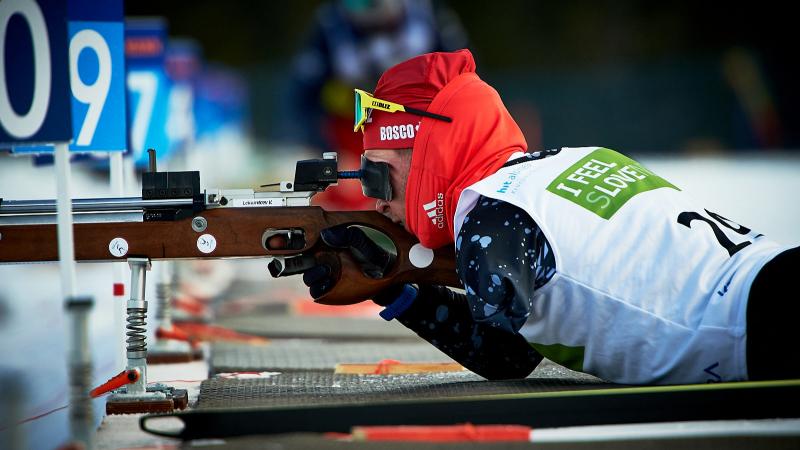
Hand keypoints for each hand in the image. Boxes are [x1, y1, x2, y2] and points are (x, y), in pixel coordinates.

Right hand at [268, 224, 398, 300]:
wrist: (393, 278)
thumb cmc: (381, 257)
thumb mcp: (366, 242)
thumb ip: (349, 236)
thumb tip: (326, 235)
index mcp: (331, 243)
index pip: (307, 242)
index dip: (294, 241)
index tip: (285, 242)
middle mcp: (326, 258)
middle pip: (301, 260)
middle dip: (296, 261)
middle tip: (302, 259)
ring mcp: (328, 275)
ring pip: (308, 276)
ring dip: (312, 274)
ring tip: (324, 269)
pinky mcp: (332, 289)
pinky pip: (318, 290)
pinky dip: (318, 287)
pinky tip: (326, 282)